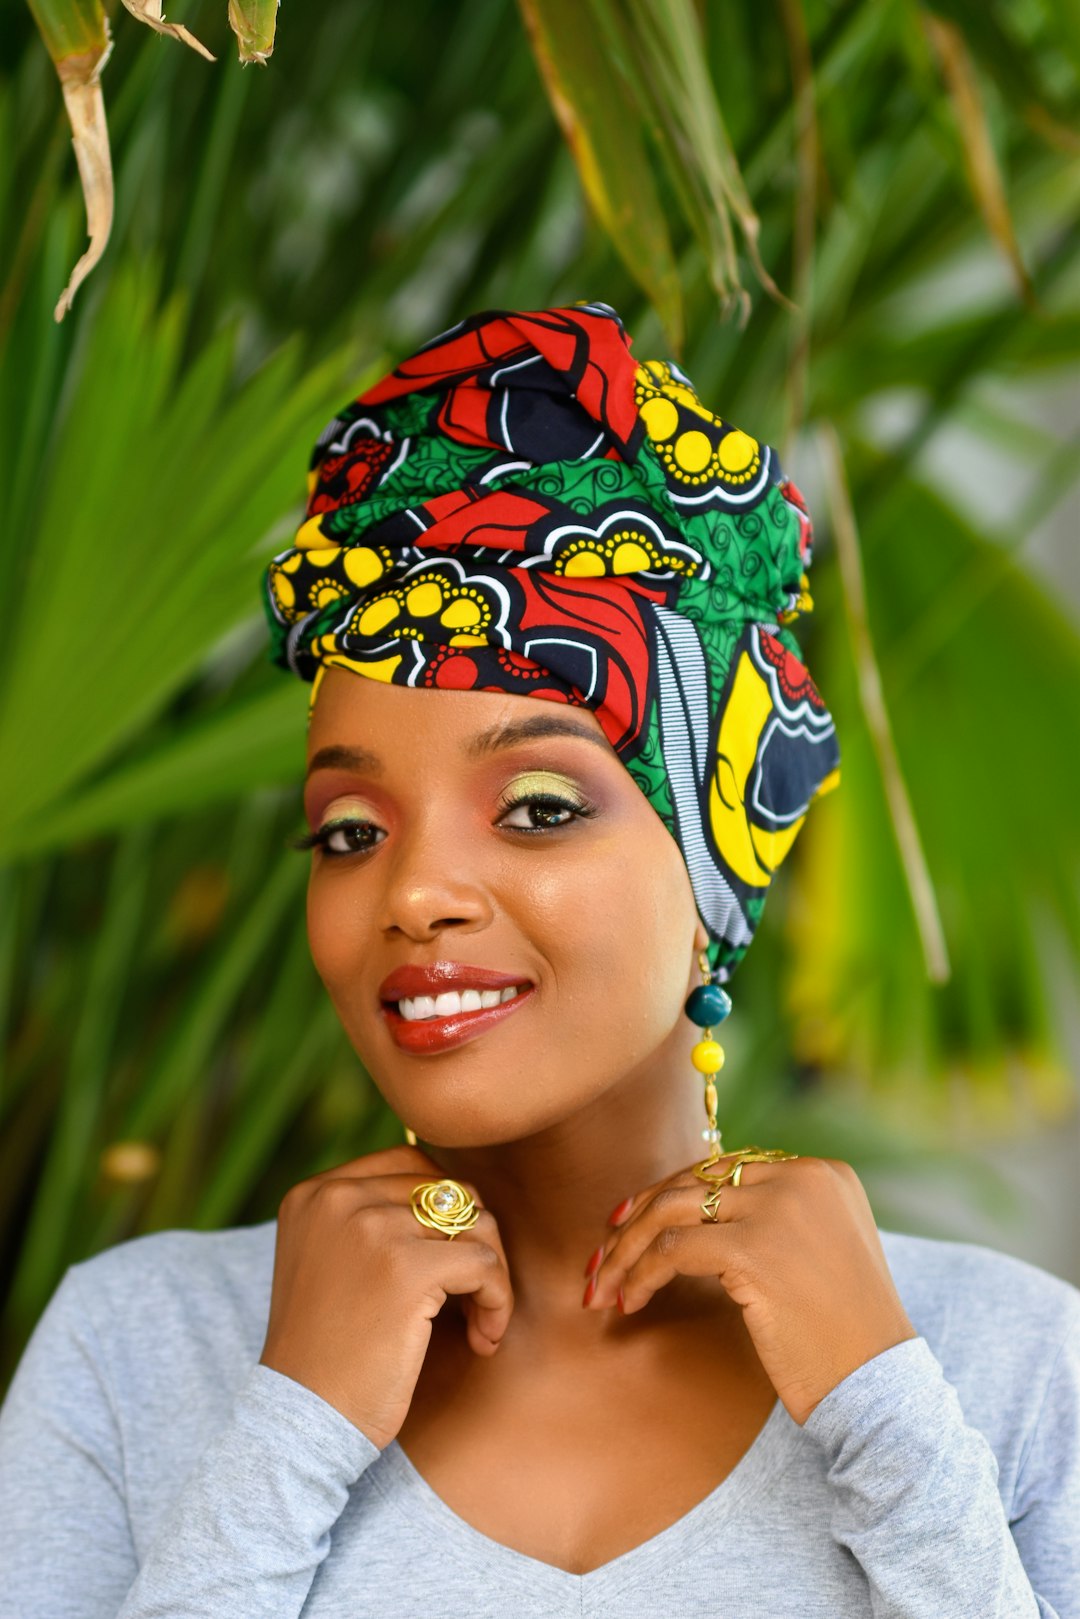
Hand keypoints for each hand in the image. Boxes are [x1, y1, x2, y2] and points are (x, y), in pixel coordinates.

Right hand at [259, 1144, 513, 1448]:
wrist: (303, 1422)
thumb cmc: (329, 1353)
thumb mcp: (329, 1263)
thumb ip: (371, 1219)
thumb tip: (457, 1192)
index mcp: (315, 1193)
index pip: (413, 1168)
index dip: (446, 1217)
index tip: (447, 1271)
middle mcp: (337, 1197)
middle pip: (451, 1190)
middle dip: (474, 1243)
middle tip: (472, 1300)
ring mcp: (371, 1228)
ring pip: (476, 1223)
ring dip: (491, 1276)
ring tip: (478, 1323)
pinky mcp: (406, 1268)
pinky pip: (485, 1263)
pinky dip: (497, 1302)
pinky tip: (481, 1340)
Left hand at [584, 1152, 917, 1425]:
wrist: (879, 1385)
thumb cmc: (844, 1334)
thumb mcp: (821, 1252)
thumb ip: (775, 1218)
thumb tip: (694, 1211)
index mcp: (822, 1172)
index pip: (724, 1169)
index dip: (670, 1194)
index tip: (631, 1223)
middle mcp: (802, 1178)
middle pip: (693, 1181)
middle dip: (639, 1216)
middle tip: (604, 1255)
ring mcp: (778, 1210)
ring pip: (672, 1209)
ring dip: (627, 1247)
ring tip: (603, 1286)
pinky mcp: (754, 1250)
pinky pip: (672, 1250)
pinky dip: (641, 1274)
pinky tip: (630, 1302)